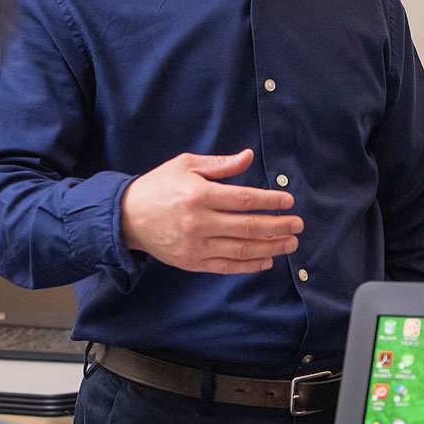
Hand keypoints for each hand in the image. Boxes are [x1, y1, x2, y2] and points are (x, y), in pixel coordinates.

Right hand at [119, 149, 301, 273]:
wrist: (125, 217)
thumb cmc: (158, 186)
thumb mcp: (186, 165)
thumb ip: (220, 164)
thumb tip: (249, 157)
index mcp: (198, 194)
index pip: (243, 199)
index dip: (269, 201)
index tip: (288, 201)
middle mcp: (198, 222)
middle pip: (248, 226)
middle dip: (278, 226)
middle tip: (298, 225)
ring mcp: (195, 245)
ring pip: (241, 249)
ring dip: (271, 247)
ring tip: (290, 243)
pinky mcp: (191, 262)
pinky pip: (226, 266)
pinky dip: (249, 265)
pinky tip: (267, 260)